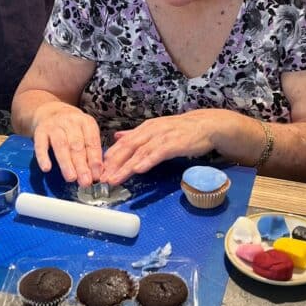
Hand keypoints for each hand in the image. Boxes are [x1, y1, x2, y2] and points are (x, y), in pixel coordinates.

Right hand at [31, 102, 102, 186]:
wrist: (49, 111)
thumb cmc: (72, 128)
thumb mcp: (85, 132)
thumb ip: (91, 150)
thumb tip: (97, 173)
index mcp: (85, 122)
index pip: (92, 142)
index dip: (95, 160)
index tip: (97, 175)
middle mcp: (70, 122)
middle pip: (77, 145)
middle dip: (82, 165)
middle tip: (85, 181)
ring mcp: (54, 126)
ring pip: (61, 145)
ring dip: (66, 163)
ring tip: (71, 178)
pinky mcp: (40, 131)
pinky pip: (41, 145)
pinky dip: (43, 157)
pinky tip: (47, 168)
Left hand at [100, 110, 225, 185]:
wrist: (206, 125)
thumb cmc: (182, 130)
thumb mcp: (156, 129)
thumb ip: (136, 134)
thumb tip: (117, 136)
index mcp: (145, 128)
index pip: (123, 143)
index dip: (110, 157)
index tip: (100, 170)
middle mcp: (151, 131)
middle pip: (127, 148)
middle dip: (113, 164)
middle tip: (102, 179)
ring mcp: (162, 136)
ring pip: (140, 152)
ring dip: (125, 167)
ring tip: (114, 179)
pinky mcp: (175, 143)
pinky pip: (158, 153)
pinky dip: (147, 161)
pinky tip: (138, 169)